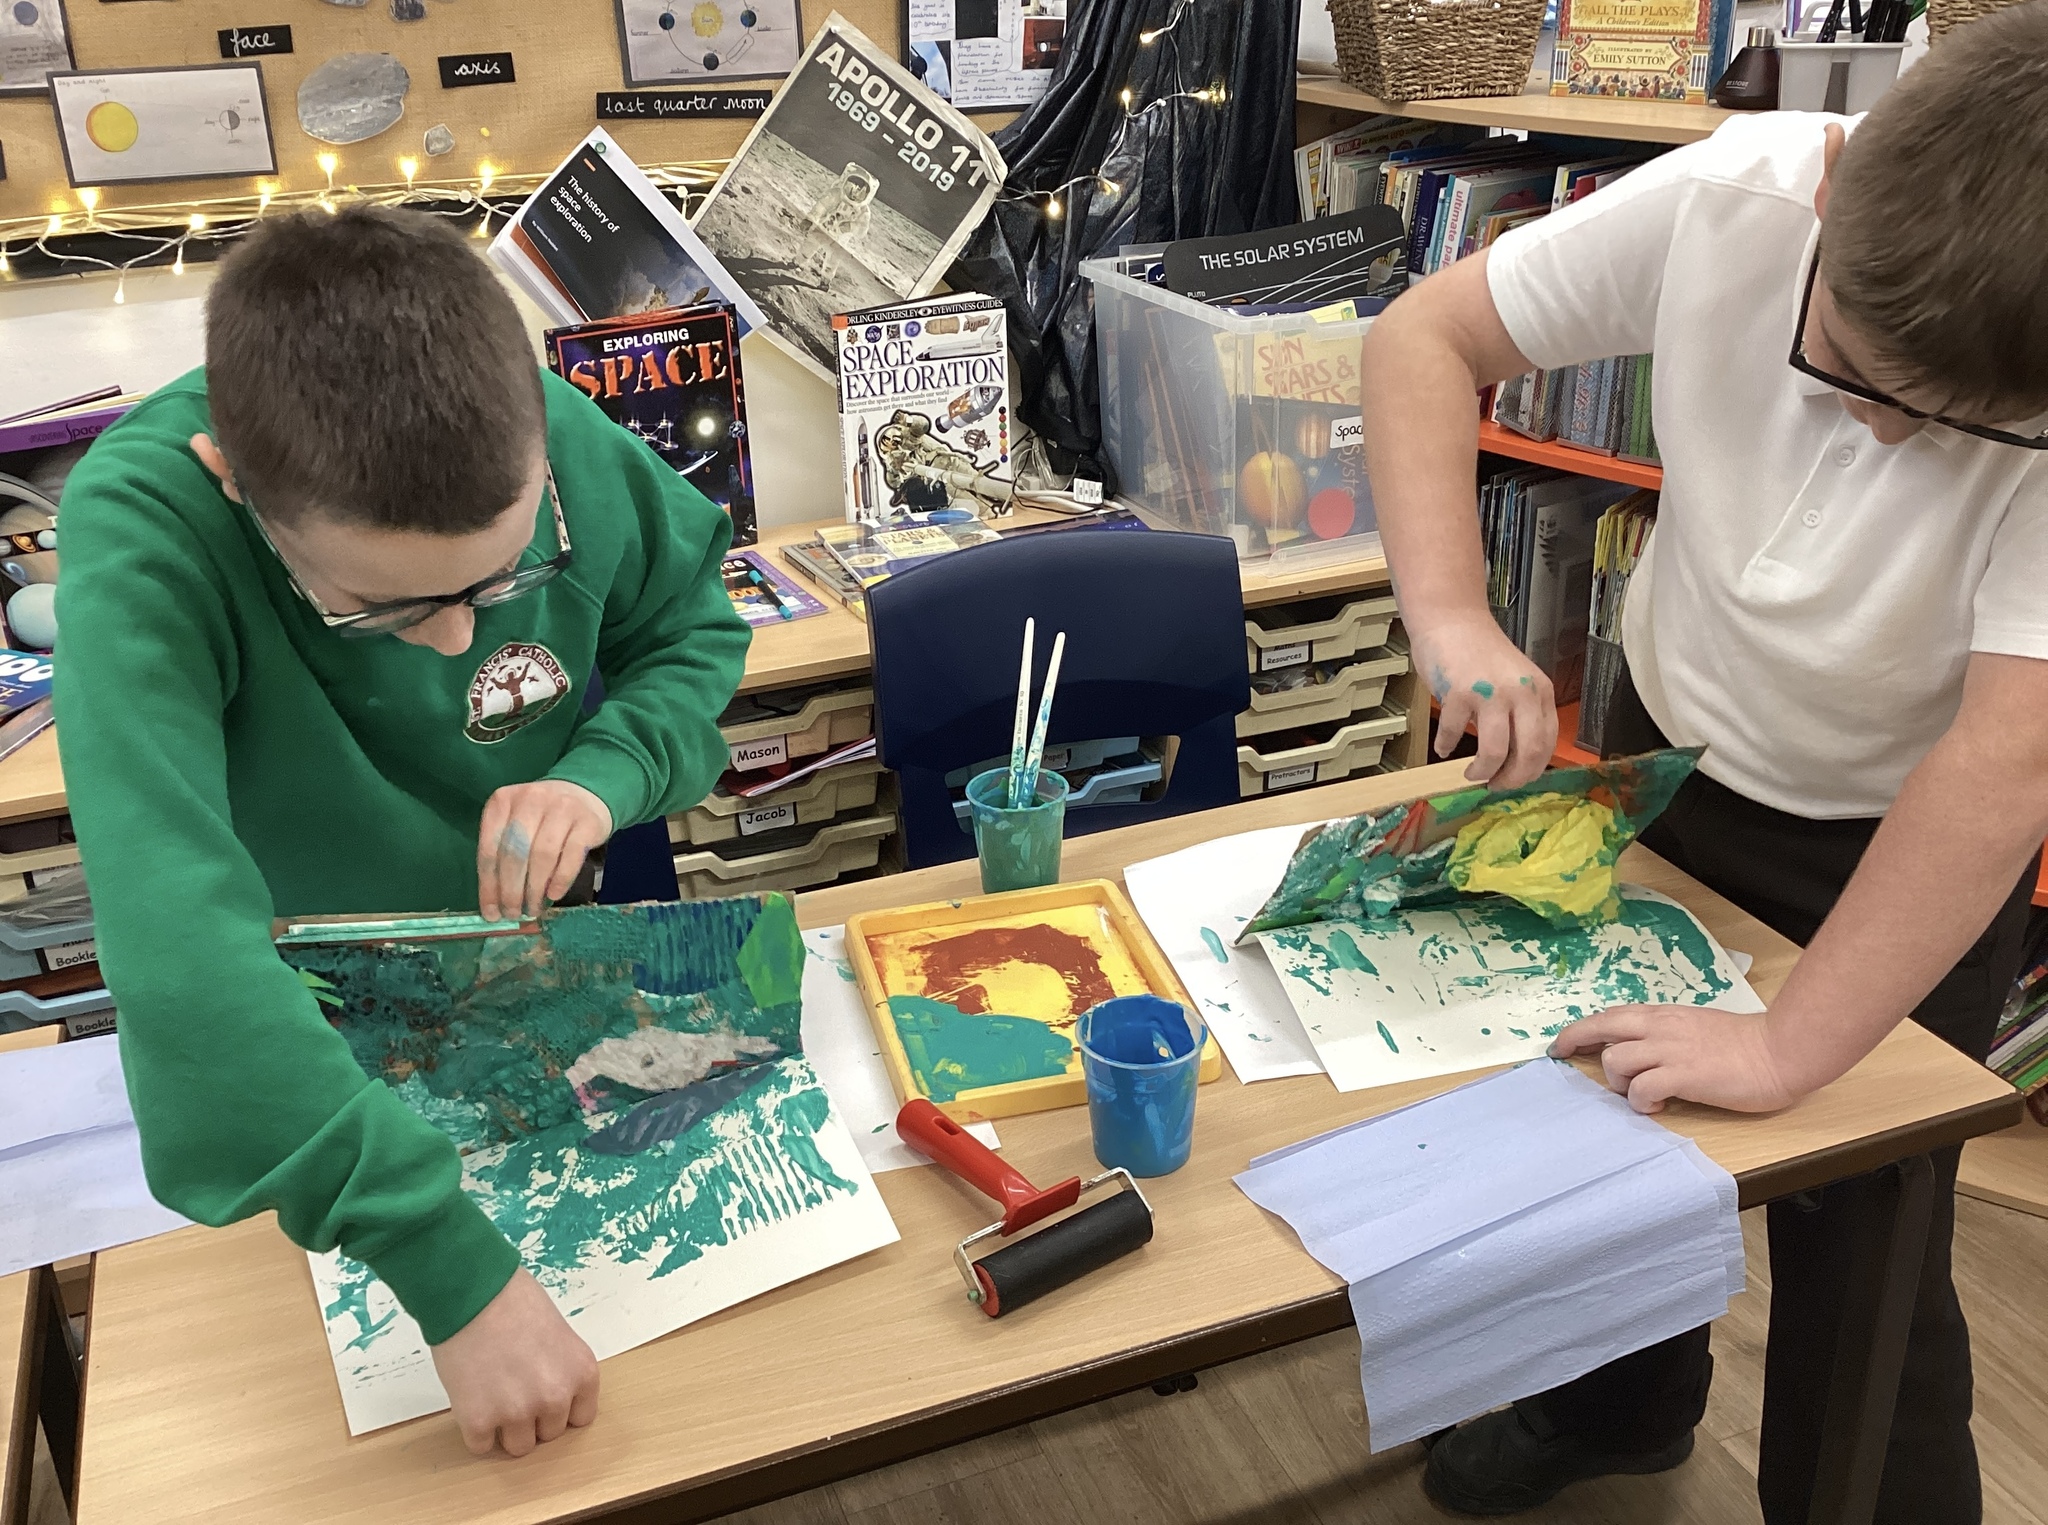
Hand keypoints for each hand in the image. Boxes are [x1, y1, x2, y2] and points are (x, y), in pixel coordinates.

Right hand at [430, 1267, 599, 1457]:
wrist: (470, 1291)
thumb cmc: (512, 1299)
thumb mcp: (558, 1332)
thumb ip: (560, 1367)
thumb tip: (549, 1391)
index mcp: (582, 1373)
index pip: (581, 1418)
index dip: (560, 1408)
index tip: (544, 1397)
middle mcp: (555, 1397)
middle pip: (549, 1434)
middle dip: (532, 1417)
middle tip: (512, 1388)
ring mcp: (517, 1412)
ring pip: (518, 1447)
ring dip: (505, 1428)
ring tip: (492, 1395)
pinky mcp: (478, 1421)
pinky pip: (482, 1446)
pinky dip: (475, 1429)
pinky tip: (472, 1399)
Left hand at [478, 781, 611, 920]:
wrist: (585, 794)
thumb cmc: (542, 818)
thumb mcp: (516, 825)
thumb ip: (503, 854)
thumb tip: (495, 903)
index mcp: (503, 801)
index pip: (489, 849)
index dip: (489, 886)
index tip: (491, 913)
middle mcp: (530, 800)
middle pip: (514, 854)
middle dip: (511, 891)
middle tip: (513, 914)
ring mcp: (561, 808)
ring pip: (542, 856)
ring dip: (535, 889)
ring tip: (533, 909)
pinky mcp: (587, 821)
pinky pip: (571, 856)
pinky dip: (561, 879)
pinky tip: (553, 895)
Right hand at [1412, 615, 1556, 788]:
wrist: (1451, 620)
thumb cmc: (1480, 653)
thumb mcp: (1514, 681)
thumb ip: (1521, 713)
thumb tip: (1514, 760)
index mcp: (1540, 691)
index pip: (1546, 744)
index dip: (1530, 771)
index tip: (1514, 780)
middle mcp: (1522, 693)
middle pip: (1528, 753)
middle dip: (1511, 779)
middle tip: (1495, 786)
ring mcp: (1491, 693)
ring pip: (1494, 752)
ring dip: (1481, 772)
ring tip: (1471, 774)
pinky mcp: (1459, 694)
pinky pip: (1455, 734)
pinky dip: (1447, 746)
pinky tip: (1443, 747)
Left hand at [1549, 1004, 1796, 1114]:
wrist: (1781, 1050)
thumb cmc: (1746, 1043)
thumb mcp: (1697, 1027)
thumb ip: (1668, 1034)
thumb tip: (1644, 1050)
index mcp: (1665, 1016)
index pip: (1612, 1015)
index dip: (1584, 1027)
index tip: (1564, 1041)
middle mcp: (1661, 1028)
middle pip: (1601, 1027)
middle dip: (1574, 1039)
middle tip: (1562, 1055)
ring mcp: (1670, 1051)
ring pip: (1615, 1060)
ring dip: (1619, 1081)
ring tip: (1642, 1094)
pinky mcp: (1684, 1075)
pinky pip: (1642, 1089)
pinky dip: (1642, 1102)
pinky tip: (1659, 1107)